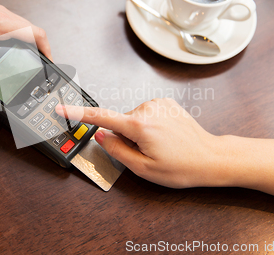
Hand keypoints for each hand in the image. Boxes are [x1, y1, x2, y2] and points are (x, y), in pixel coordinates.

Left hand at [0, 0, 51, 106]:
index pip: (35, 32)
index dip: (47, 49)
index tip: (49, 63)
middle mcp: (1, 14)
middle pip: (33, 30)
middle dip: (41, 48)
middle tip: (41, 66)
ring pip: (24, 27)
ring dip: (31, 43)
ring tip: (31, 61)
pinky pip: (15, 26)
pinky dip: (21, 39)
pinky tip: (14, 51)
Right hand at [56, 98, 229, 188]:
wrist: (210, 158)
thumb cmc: (182, 167)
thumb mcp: (143, 168)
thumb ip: (117, 150)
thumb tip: (100, 135)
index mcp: (140, 125)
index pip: (101, 117)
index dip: (78, 114)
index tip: (62, 108)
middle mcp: (148, 108)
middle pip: (119, 122)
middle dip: (125, 138)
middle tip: (146, 153)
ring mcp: (158, 104)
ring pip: (132, 119)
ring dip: (138, 133)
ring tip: (159, 146)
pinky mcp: (165, 104)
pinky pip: (145, 114)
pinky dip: (148, 126)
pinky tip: (163, 137)